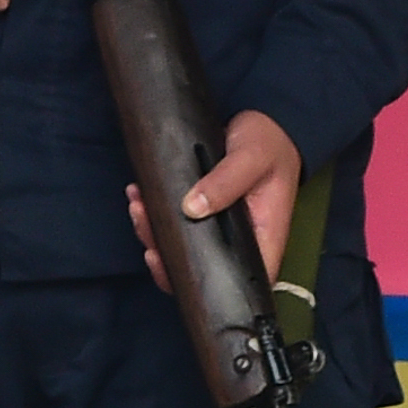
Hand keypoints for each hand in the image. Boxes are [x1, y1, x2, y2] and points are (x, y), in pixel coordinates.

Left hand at [125, 109, 303, 290]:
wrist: (269, 124)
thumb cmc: (270, 144)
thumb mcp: (252, 158)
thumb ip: (226, 182)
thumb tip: (193, 208)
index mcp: (262, 237)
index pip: (239, 280)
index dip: (205, 284)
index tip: (171, 267)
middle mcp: (240, 239)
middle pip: (201, 266)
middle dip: (165, 254)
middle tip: (146, 227)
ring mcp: (220, 228)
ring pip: (182, 246)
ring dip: (154, 231)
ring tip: (138, 207)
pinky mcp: (204, 212)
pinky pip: (176, 223)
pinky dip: (154, 214)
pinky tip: (140, 196)